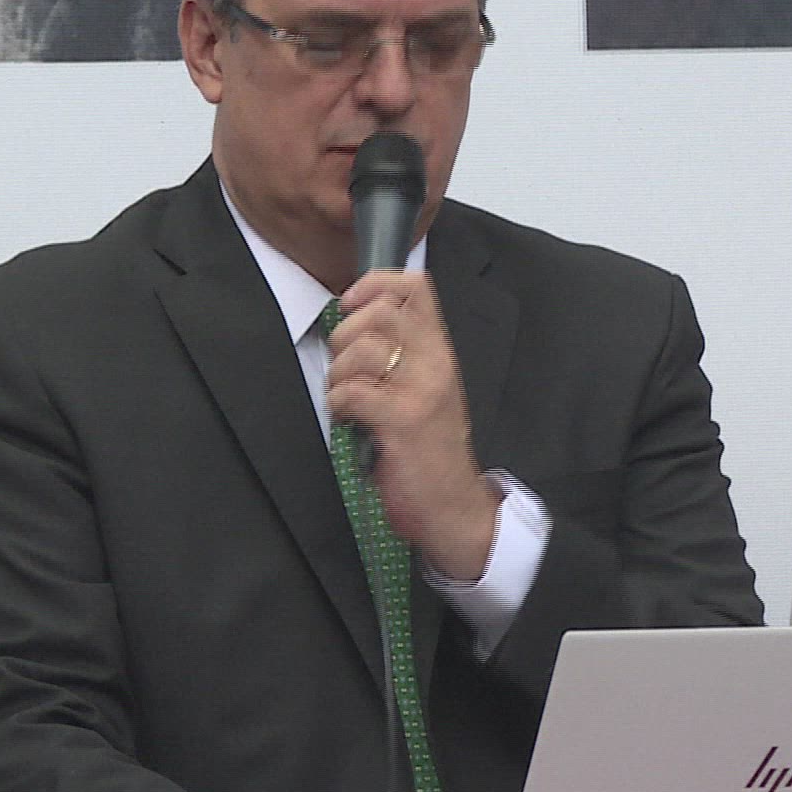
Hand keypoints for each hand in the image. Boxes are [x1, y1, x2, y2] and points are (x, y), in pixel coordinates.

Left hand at [326, 269, 500, 580]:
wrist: (454, 506)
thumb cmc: (431, 452)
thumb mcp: (426, 390)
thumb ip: (402, 355)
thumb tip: (355, 323)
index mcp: (441, 351)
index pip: (415, 288)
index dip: (374, 284)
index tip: (351, 303)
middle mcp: (436, 363)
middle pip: (379, 313)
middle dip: (345, 335)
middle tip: (345, 367)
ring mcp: (421, 390)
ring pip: (361, 349)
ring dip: (338, 374)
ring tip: (345, 399)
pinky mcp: (403, 421)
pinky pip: (352, 392)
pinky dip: (338, 403)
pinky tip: (348, 419)